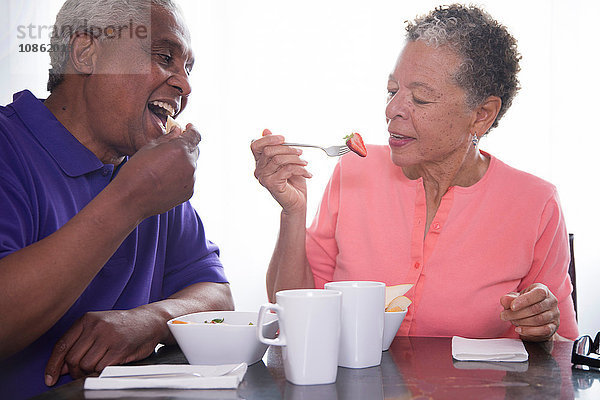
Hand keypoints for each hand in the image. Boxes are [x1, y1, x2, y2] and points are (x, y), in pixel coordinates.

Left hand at [44, 309, 160, 385]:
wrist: (149, 321)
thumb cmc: (123, 326)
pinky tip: (108, 364)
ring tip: (98, 366)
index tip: (50, 378)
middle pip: (72, 358)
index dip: (53, 365)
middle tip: (82, 372)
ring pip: (86, 365)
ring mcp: (108, 337)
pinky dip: (101, 371)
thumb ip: (79, 343)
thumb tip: (61, 367)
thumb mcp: (99, 326)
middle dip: (74, 371)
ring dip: (89, 372)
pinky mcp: (119, 348)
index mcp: (87, 320)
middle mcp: (96, 326)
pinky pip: (101, 368)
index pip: (61, 345)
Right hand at [112, 123, 200, 220]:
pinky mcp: (189, 192)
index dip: (192, 130)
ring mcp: (191, 180)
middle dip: (186, 147)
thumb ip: (167, 138)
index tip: (188, 128)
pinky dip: (181, 177)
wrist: (131, 198)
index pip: (195, 135)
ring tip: (164, 168)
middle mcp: (189, 164)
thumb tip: (178, 131)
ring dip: (183, 163)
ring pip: (191, 166)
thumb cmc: (136, 171)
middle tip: (172, 149)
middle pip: (194, 151)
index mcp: (180, 149)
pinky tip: (165, 180)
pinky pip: (189, 180)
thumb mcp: (149, 147)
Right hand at [250, 129, 311, 212]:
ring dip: (295, 159)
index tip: (283, 138)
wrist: (297, 201)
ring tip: (305, 163)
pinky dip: (300, 169)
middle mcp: (258, 170)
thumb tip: (266, 130)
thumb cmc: (293, 180)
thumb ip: (277, 147)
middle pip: (269, 150)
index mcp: (260, 162)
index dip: (268, 139)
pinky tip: (307, 173)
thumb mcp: (287, 160)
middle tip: (300, 152)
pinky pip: (287, 170)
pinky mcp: (272, 185)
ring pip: (278, 159)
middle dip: (287, 148)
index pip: (255, 145)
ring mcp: (264, 178)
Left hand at [500, 283, 559, 341]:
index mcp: (543, 290)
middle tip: (504, 316)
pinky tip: (519, 329)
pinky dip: (529, 331)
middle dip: (517, 313)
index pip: (538, 293)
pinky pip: (543, 330)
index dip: (524, 300)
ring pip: (539, 320)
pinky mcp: (554, 326)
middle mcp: (552, 301)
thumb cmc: (525, 305)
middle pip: (536, 308)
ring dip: (522, 322)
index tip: (512, 307)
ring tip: (511, 321)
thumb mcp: (515, 299)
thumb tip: (504, 300)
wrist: (535, 319)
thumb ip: (509, 299)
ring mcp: (554, 314)